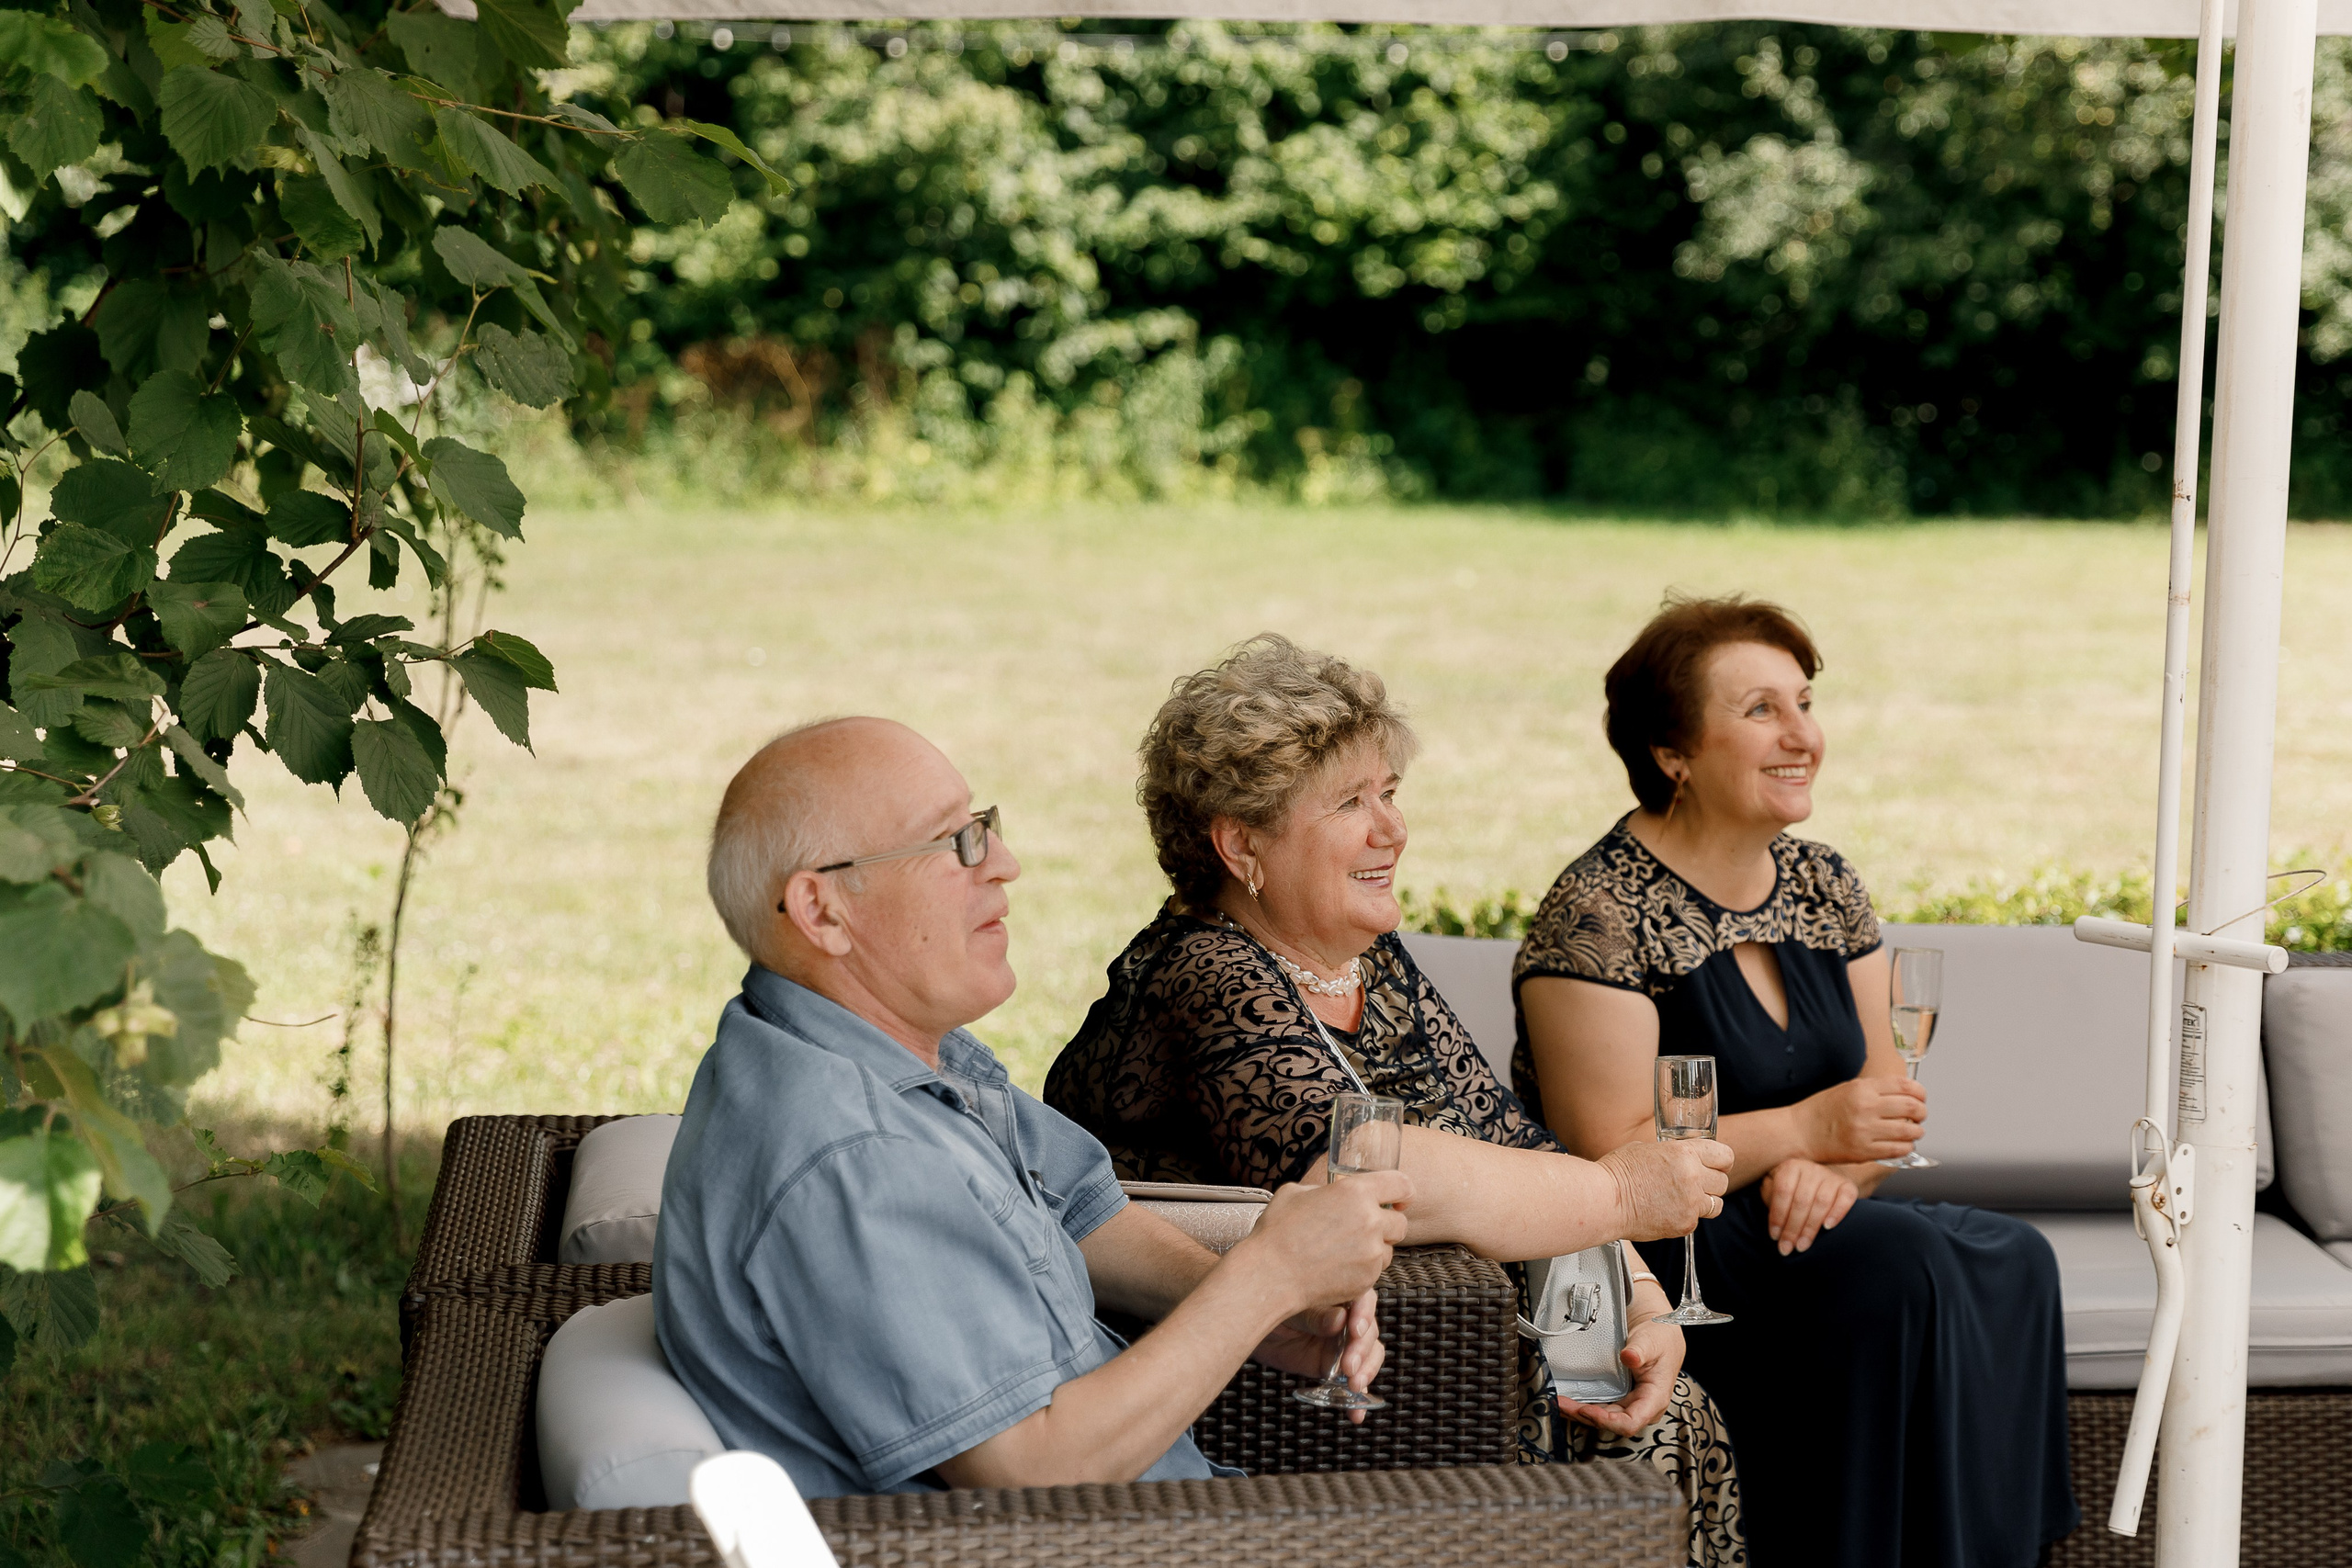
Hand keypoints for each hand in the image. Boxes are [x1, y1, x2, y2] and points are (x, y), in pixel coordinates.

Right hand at [1235, 1172, 1411, 1319]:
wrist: (1271, 1273)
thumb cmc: (1277, 1230)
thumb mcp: (1296, 1192)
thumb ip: (1324, 1190)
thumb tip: (1332, 1194)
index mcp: (1356, 1192)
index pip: (1402, 1185)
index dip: (1403, 1192)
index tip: (1398, 1199)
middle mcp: (1370, 1221)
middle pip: (1401, 1223)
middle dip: (1387, 1226)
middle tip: (1365, 1230)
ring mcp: (1371, 1253)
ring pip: (1389, 1250)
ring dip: (1376, 1249)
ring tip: (1346, 1251)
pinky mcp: (1367, 1279)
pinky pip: (1376, 1271)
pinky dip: (1363, 1270)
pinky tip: (1338, 1268)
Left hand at [1251, 1290, 1386, 1423]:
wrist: (1253, 1332)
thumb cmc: (1269, 1310)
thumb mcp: (1287, 1309)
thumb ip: (1313, 1316)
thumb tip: (1340, 1319)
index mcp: (1339, 1295)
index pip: (1363, 1299)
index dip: (1364, 1314)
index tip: (1356, 1330)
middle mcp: (1348, 1318)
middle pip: (1368, 1331)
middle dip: (1362, 1350)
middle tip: (1349, 1367)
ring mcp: (1344, 1344)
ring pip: (1369, 1355)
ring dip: (1366, 1372)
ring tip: (1354, 1387)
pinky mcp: (1337, 1368)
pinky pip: (1354, 1382)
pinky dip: (1357, 1401)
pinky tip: (1356, 1412)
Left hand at [1558, 1312, 1684, 1437]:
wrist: (1658, 1334)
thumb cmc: (1660, 1339)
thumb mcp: (1651, 1341)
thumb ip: (1641, 1350)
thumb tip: (1629, 1357)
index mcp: (1654, 1399)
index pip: (1630, 1422)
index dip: (1607, 1421)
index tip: (1586, 1410)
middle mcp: (1640, 1406)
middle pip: (1611, 1422)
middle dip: (1584, 1416)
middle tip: (1560, 1403)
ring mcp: (1628, 1403)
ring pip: (1602, 1416)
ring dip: (1578, 1412)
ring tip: (1557, 1402)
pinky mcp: (1618, 1397)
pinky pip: (1599, 1406)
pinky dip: (1582, 1405)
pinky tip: (1566, 1399)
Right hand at [1598, 1137, 1731, 1241]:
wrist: (1604, 1200)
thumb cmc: (1617, 1172)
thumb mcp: (1647, 1149)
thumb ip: (1672, 1154)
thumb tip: (1681, 1158)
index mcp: (1684, 1153)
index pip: (1725, 1155)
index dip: (1721, 1161)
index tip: (1717, 1165)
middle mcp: (1692, 1177)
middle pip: (1723, 1182)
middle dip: (1711, 1183)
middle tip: (1695, 1184)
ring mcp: (1690, 1203)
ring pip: (1716, 1204)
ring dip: (1704, 1202)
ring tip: (1683, 1200)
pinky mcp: (1684, 1224)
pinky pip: (1696, 1220)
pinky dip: (1685, 1217)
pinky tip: (1666, 1211)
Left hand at [1760, 1157, 1859, 1253]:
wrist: (1816, 1184)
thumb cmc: (1790, 1191)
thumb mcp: (1773, 1190)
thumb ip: (1770, 1200)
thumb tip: (1774, 1223)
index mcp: (1790, 1167)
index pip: (1783, 1191)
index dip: (1778, 1215)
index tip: (1774, 1236)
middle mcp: (1811, 1168)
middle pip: (1801, 1200)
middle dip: (1793, 1228)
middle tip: (1787, 1248)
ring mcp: (1830, 1176)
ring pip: (1821, 1202)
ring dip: (1810, 1228)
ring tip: (1802, 1246)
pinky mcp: (1847, 1185)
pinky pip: (1846, 1198)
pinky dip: (1838, 1213)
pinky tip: (1828, 1227)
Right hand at [1800, 1075, 1925, 1163]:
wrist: (1800, 1133)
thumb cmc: (1822, 1110)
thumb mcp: (1847, 1088)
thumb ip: (1876, 1089)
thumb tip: (1906, 1093)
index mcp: (1861, 1089)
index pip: (1904, 1085)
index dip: (1920, 1092)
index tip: (1921, 1097)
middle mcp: (1865, 1108)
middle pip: (1911, 1107)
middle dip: (1922, 1112)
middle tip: (1920, 1115)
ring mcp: (1865, 1131)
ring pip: (1909, 1131)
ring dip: (1917, 1131)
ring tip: (1913, 1131)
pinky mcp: (1864, 1151)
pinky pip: (1898, 1150)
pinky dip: (1906, 1147)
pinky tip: (1902, 1144)